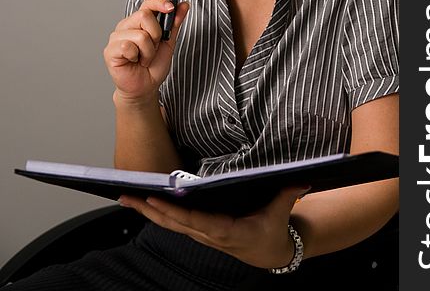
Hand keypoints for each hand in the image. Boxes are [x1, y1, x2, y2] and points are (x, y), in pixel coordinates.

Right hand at [103, 0, 189, 101]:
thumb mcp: (169, 43)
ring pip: (140, 35)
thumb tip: (183, 4)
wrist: (146, 87)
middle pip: (144, 15)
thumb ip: (175, 24)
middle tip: (154, 48)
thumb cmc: (154, 66)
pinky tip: (134, 62)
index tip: (171, 8)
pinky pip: (127, 47)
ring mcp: (116, 37)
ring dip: (148, 51)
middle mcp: (126, 25)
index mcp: (139, 21)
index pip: (148, 3)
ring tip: (144, 58)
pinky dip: (137, 57)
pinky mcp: (110, 50)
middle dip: (157, 35)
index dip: (160, 2)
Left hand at [118, 185, 307, 268]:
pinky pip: (174, 222)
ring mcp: (202, 234)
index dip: (177, 211)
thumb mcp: (280, 214)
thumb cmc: (272, 231)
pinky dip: (157, 213)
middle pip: (174, 223)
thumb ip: (287, 194)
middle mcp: (209, 234)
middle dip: (150, 210)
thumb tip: (300, 179)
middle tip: (128, 195)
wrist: (271, 253)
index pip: (197, 221)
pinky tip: (143, 203)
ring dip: (147, 211)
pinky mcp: (199, 231)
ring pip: (169, 224)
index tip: (159, 199)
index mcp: (227, 231)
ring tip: (127, 196)